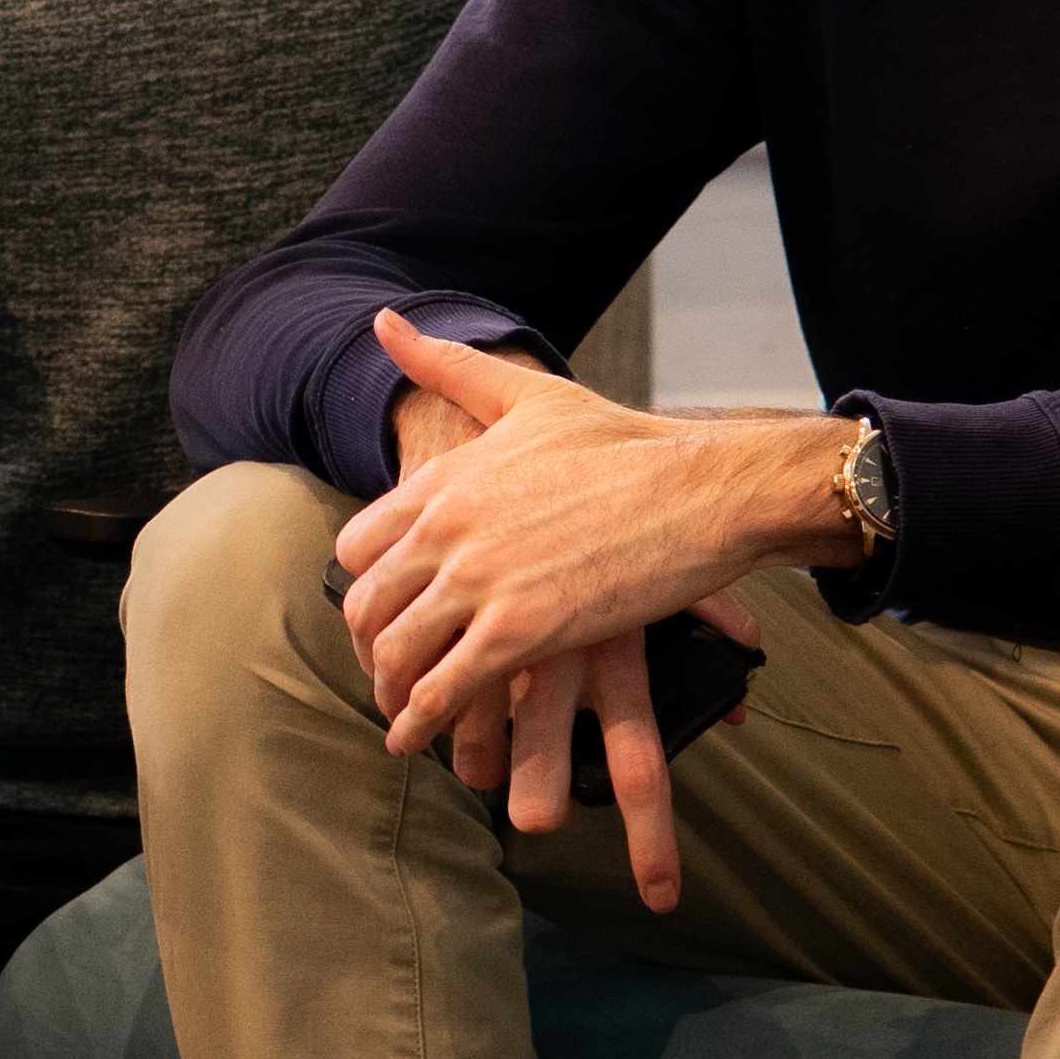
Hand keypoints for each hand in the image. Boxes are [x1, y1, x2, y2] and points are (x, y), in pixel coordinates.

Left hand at [330, 311, 839, 908]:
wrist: (701, 485)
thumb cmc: (626, 442)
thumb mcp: (527, 395)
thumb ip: (447, 364)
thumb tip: (382, 320)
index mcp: (443, 479)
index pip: (358, 545)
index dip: (361, 586)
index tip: (374, 610)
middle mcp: (445, 529)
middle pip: (368, 605)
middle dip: (368, 648)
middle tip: (379, 675)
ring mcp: (478, 581)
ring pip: (399, 651)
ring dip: (390, 691)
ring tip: (399, 716)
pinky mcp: (521, 631)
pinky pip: (447, 688)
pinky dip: (424, 720)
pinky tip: (421, 738)